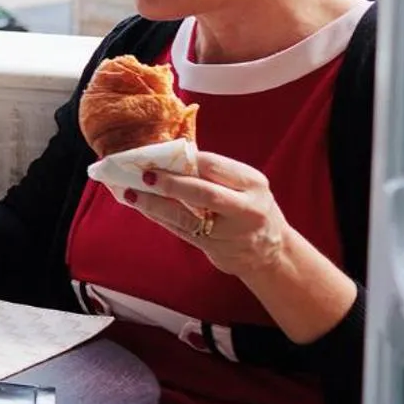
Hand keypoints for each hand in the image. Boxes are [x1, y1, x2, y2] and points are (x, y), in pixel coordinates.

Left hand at [120, 151, 288, 277]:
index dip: (183, 158)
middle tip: (145, 174)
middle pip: (204, 193)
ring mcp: (231, 232)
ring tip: (132, 193)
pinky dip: (159, 217)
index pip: (214, 166)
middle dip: (171, 183)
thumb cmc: (248, 206)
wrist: (271, 251)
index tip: (158, 153)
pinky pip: (181, 231)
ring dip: (155, 204)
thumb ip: (214, 172)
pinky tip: (143, 207)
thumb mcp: (243, 185)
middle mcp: (246, 208)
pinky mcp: (215, 248)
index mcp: (253, 183)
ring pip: (186, 217)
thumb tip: (170, 152)